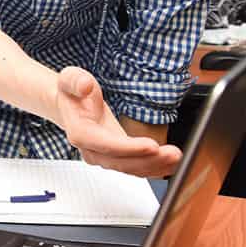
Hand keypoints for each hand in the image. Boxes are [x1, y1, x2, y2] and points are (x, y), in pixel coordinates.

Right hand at [54, 67, 180, 177]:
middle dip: (148, 160)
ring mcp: (102, 156)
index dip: (129, 148)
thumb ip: (76, 81)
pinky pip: (134, 167)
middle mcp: (90, 149)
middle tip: (172, 154)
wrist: (69, 104)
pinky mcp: (114, 157)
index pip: (105, 144)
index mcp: (79, 132)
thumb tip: (85, 86)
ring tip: (175, 157)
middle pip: (120, 162)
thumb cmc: (72, 93)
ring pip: (129, 168)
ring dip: (154, 165)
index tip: (152, 145)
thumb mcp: (70, 78)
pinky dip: (153, 167)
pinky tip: (169, 164)